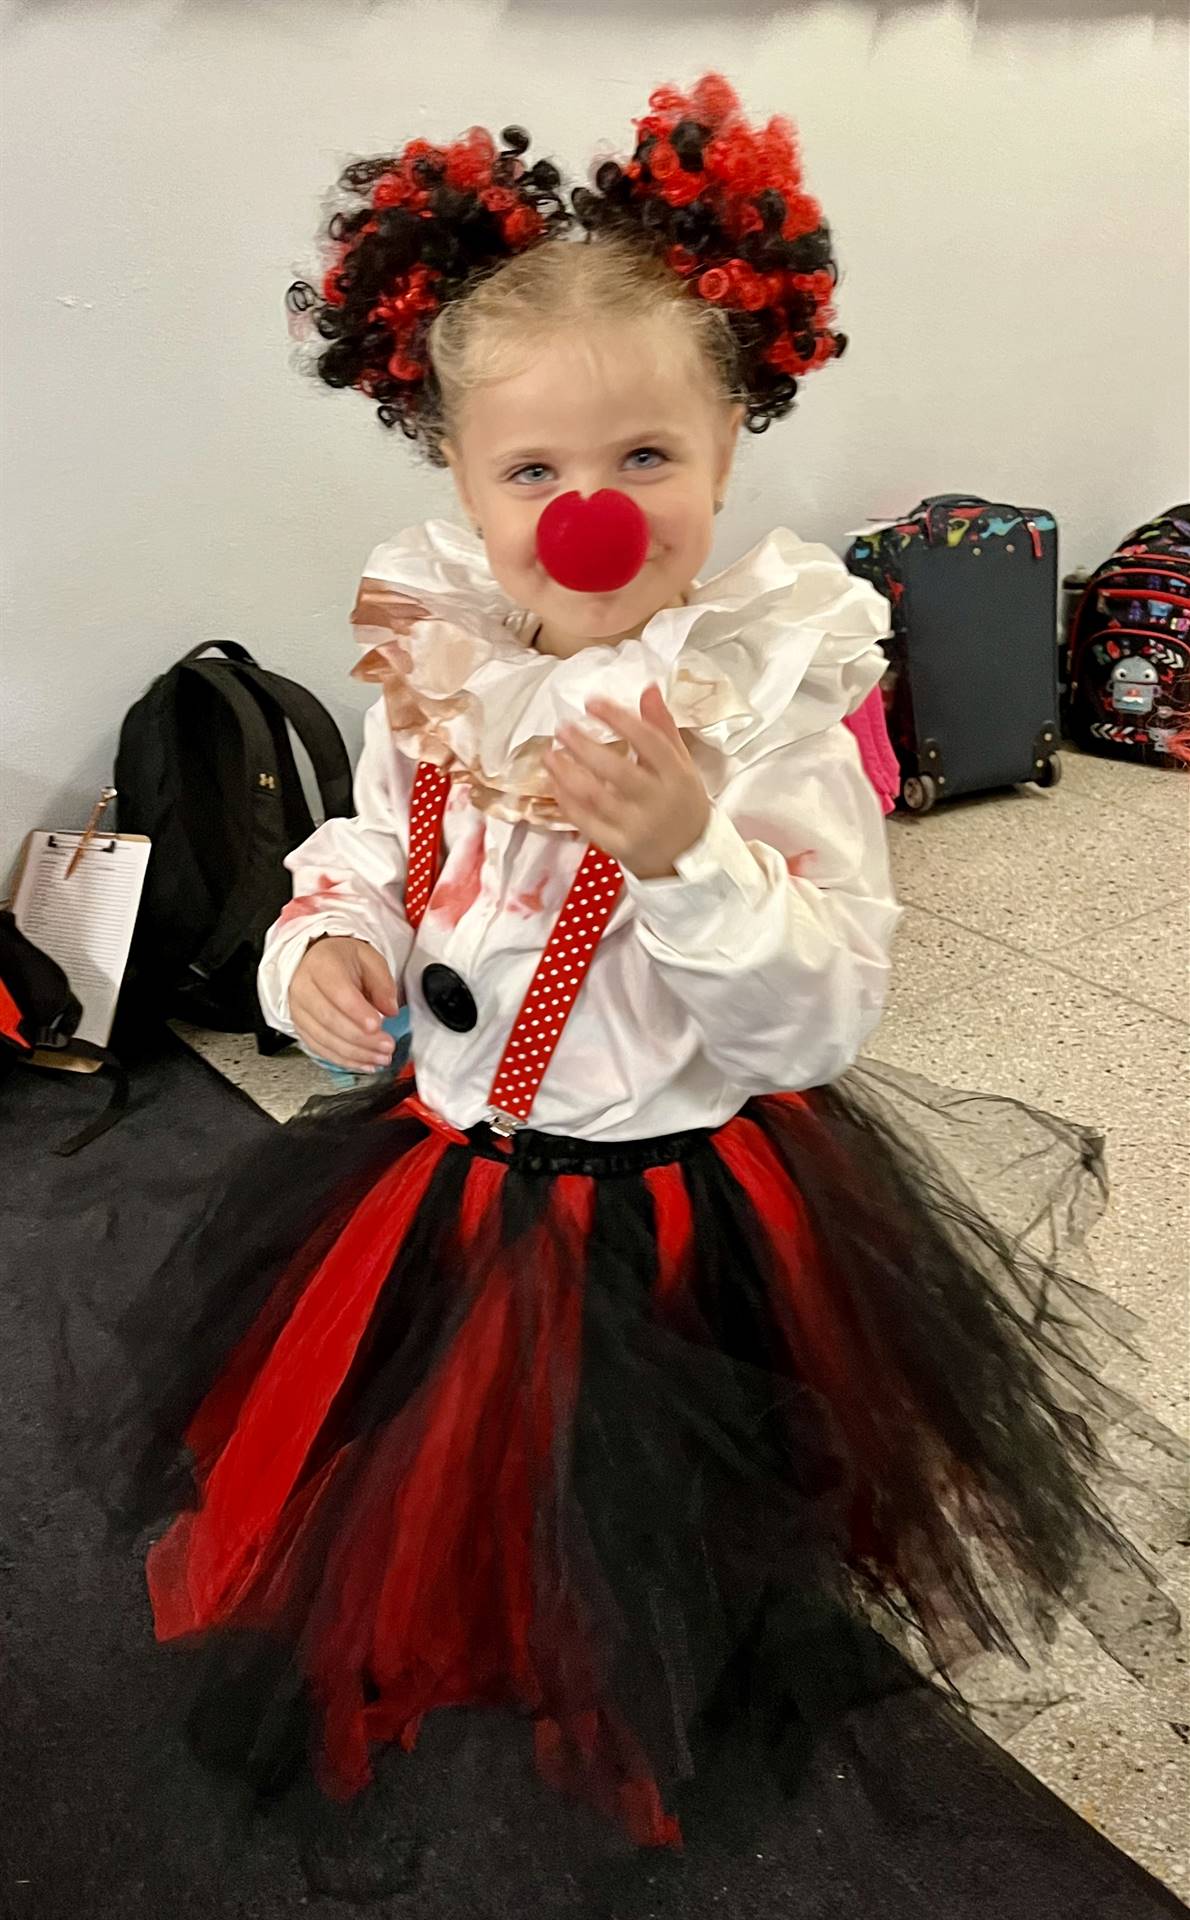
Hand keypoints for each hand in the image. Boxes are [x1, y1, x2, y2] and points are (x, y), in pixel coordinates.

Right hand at [289, 936, 398, 1071]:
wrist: (313, 961)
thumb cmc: (342, 960)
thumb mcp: (369, 959)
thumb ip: (382, 983)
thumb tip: (390, 1010)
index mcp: (321, 965)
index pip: (338, 992)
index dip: (358, 1012)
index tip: (378, 1025)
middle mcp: (303, 989)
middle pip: (330, 1020)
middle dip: (362, 1038)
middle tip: (387, 1046)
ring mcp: (299, 1011)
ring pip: (325, 1039)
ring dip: (356, 1054)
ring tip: (381, 1058)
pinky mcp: (301, 1029)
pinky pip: (320, 1049)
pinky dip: (344, 1060)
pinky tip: (365, 1064)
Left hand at [547, 685, 710, 880]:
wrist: (688, 857)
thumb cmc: (681, 801)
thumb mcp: (681, 763)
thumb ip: (663, 727)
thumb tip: (649, 687)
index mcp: (677, 776)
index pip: (648, 742)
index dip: (619, 720)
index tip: (591, 702)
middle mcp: (657, 801)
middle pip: (617, 771)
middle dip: (585, 747)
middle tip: (562, 728)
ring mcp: (636, 827)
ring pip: (596, 797)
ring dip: (568, 774)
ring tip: (549, 754)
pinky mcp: (619, 847)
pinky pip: (587, 823)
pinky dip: (567, 802)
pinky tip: (554, 783)